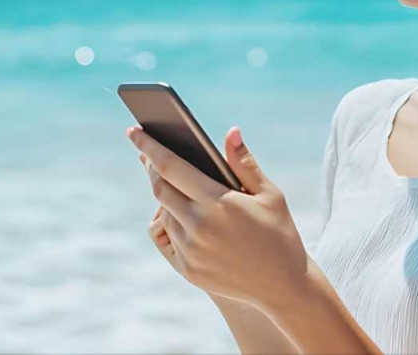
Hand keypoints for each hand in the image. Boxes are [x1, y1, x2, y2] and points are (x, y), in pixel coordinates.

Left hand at [128, 124, 311, 313]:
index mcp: (218, 202)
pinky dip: (175, 222)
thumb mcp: (269, 194)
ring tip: (175, 183)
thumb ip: (245, 162)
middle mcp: (199, 226)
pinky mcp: (187, 269)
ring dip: (167, 196)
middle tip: (149, 155)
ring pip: (165, 213)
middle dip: (152, 168)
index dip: (150, 147)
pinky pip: (170, 238)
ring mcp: (190, 250)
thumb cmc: (279, 233)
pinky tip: (186, 214)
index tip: (134, 131)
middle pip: (160, 189)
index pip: (171, 167)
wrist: (283, 286)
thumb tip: (230, 131)